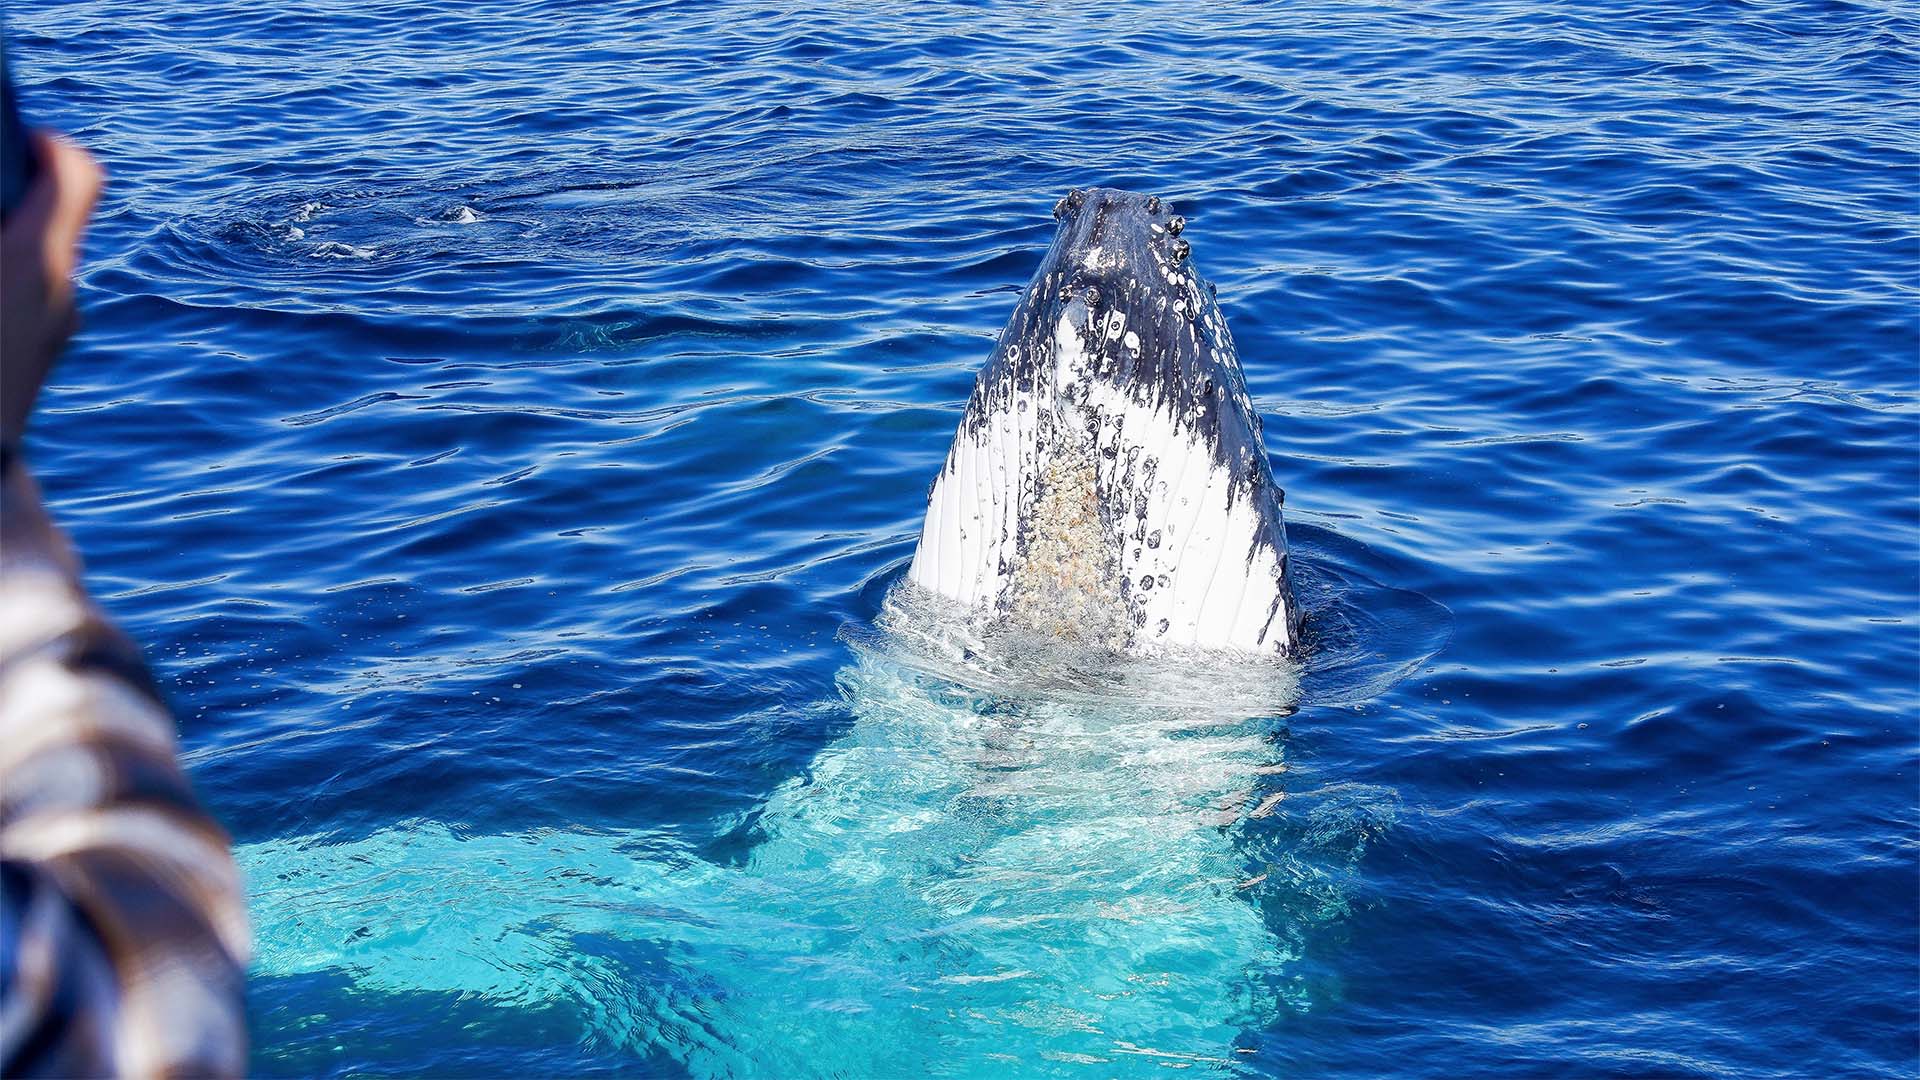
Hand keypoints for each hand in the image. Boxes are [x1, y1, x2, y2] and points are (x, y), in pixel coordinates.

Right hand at [1, 131, 101, 440]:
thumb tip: (2, 223)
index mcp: (31, 258)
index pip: (76, 174)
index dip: (47, 145)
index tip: (16, 139)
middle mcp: (60, 289)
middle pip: (53, 217)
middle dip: (11, 202)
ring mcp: (57, 328)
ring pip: (38, 262)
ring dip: (6, 248)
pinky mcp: (44, 356)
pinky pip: (30, 300)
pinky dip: (5, 285)